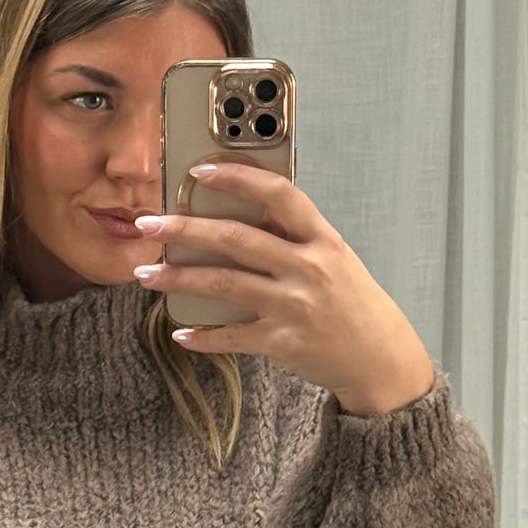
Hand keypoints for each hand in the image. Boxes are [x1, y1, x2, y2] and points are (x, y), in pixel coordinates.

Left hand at [132, 159, 435, 415]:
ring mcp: (294, 306)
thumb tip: (244, 216)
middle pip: (235, 238)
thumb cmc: (353, 305)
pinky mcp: (283, 341)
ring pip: (224, 283)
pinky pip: (232, 336)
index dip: (237, 178)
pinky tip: (180, 332)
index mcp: (322, 239)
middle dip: (185, 228)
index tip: (200, 170)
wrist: (380, 358)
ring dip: (179, 278)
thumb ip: (296, 238)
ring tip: (147, 274)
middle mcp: (307, 268)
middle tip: (149, 223)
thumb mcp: (336, 258)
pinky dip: (203, 336)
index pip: (278, 194)